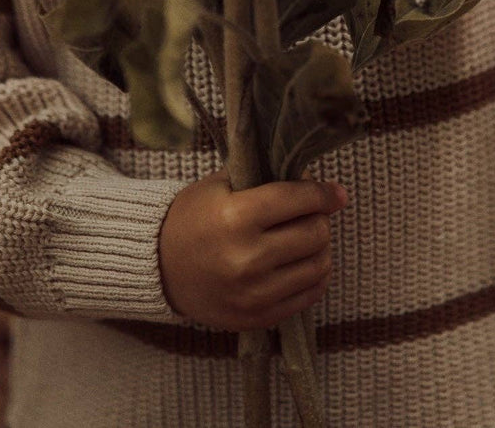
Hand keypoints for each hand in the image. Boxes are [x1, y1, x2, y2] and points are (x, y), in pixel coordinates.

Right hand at [158, 169, 347, 329]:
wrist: (157, 266)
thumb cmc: (192, 217)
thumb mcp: (221, 185)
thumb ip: (265, 178)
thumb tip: (314, 179)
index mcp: (236, 217)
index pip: (299, 200)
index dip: (325, 194)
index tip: (337, 193)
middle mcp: (246, 258)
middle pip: (315, 233)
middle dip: (320, 219)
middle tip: (313, 213)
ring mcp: (252, 293)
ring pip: (318, 265)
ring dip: (320, 248)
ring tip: (308, 238)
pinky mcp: (256, 317)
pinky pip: (308, 296)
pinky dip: (315, 276)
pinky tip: (304, 263)